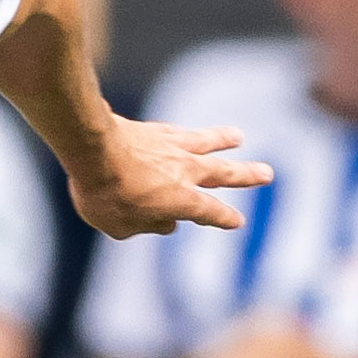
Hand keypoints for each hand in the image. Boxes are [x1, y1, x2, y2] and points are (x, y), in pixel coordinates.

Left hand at [66, 118, 265, 242]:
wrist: (90, 149)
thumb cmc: (104, 194)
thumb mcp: (122, 227)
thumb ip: (147, 227)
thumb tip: (165, 223)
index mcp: (182, 200)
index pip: (211, 212)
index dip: (225, 218)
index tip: (238, 221)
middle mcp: (185, 171)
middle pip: (222, 173)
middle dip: (246, 175)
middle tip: (267, 173)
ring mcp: (171, 146)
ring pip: (204, 142)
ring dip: (222, 140)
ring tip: (237, 136)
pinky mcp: (153, 130)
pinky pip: (176, 132)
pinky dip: (186, 133)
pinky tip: (189, 132)